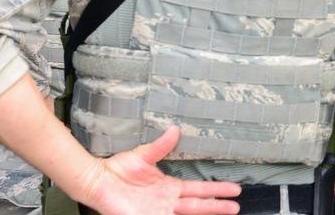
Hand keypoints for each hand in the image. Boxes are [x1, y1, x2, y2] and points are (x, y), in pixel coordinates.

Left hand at [80, 126, 241, 214]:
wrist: (98, 181)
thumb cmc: (118, 169)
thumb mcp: (143, 155)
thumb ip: (161, 146)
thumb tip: (175, 129)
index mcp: (169, 187)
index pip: (198, 190)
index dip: (216, 189)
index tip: (234, 189)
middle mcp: (167, 202)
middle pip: (198, 205)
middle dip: (217, 206)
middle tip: (236, 207)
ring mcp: (158, 212)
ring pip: (188, 214)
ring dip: (207, 213)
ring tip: (226, 212)